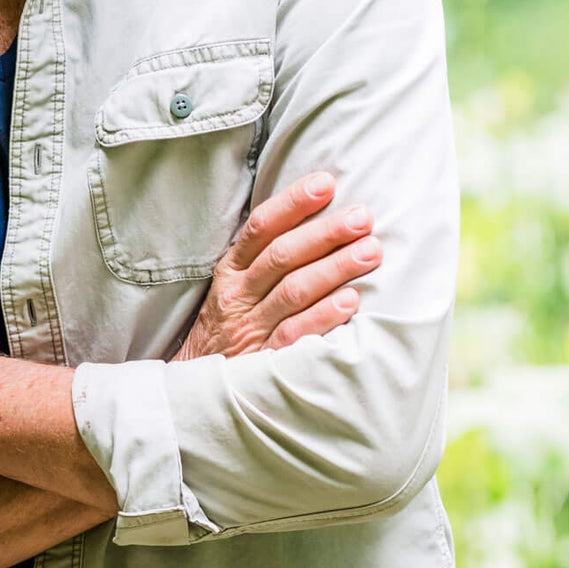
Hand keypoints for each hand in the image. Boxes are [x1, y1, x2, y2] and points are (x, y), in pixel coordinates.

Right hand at [172, 173, 378, 361]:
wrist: (198, 385)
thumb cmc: (231, 325)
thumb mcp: (236, 286)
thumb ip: (266, 256)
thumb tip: (314, 215)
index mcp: (232, 269)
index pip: (261, 227)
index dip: (293, 203)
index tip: (325, 183)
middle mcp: (239, 294)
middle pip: (282, 256)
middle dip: (325, 233)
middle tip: (362, 217)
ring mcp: (251, 327)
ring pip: (293, 291)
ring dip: (334, 269)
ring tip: (370, 251)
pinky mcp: (265, 360)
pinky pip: (295, 334)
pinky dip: (323, 316)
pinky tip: (351, 301)